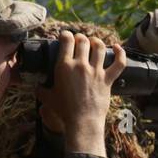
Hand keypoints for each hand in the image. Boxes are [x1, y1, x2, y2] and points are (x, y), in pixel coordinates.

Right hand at [35, 31, 127, 156]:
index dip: (66, 35)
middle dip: (80, 38)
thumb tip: (36, 88)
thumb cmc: (64, 111)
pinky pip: (118, 63)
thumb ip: (41, 90)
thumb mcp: (48, 99)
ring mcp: (96, 71)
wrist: (82, 122)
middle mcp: (81, 65)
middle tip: (79, 41)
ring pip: (99, 47)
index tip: (66, 36)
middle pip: (83, 41)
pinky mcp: (107, 79)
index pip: (67, 40)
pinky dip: (120, 53)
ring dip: (96, 41)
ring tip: (94, 42)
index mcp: (64, 66)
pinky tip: (118, 48)